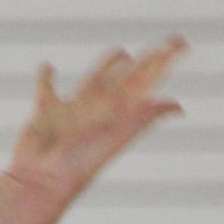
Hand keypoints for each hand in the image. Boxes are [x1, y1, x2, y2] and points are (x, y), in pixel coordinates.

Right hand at [6, 35, 186, 204]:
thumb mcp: (116, 137)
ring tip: (121, 51)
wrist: (42, 182)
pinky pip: (46, 88)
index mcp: (119, 113)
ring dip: (108, 65)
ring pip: (95, 80)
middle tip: (170, 41)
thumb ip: (143, 117)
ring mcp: (73, 109)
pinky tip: (47, 67)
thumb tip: (176, 106)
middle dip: (149, 60)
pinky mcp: (45, 109)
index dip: (164, 63)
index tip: (181, 43)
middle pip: (130, 78)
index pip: (148, 82)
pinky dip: (45, 77)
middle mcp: (99, 108)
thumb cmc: (79, 163)